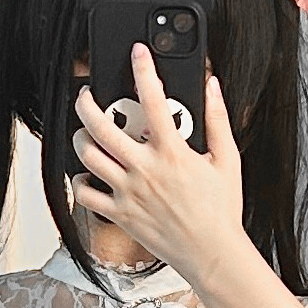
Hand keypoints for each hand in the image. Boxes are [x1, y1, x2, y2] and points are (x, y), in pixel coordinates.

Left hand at [72, 45, 247, 286]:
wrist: (212, 255)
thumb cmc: (221, 212)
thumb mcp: (227, 159)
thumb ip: (218, 119)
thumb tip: (211, 86)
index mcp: (172, 152)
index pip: (154, 98)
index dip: (144, 68)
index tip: (138, 52)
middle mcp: (145, 170)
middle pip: (101, 126)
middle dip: (87, 102)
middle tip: (87, 94)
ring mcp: (128, 193)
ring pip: (88, 156)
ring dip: (80, 138)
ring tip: (85, 133)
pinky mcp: (121, 215)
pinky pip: (86, 196)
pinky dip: (80, 182)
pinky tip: (87, 174)